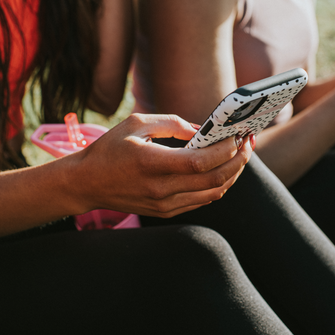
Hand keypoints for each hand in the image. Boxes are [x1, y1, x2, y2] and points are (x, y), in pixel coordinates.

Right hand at [66, 114, 253, 217]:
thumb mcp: (137, 123)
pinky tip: (222, 168)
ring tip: (240, 155)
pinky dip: (217, 184)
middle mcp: (161, 188)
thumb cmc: (110, 149)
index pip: (201, 162)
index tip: (238, 135)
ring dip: (232, 174)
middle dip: (238, 160)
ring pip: (213, 193)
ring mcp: (164, 204)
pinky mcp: (166, 211)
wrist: (86, 183)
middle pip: (214, 179)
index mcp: (152, 163)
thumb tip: (204, 129)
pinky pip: (202, 200)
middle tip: (248, 143)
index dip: (226, 149)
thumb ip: (173, 123)